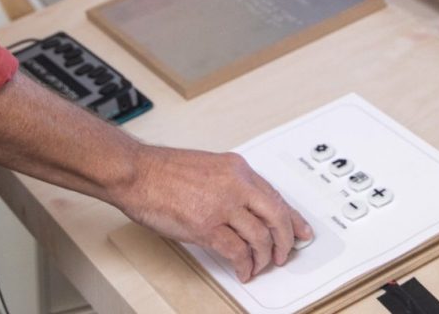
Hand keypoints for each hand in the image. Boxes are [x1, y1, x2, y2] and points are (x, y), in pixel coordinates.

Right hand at [113, 144, 312, 282]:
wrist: (137, 172)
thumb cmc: (163, 171)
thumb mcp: (208, 168)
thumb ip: (231, 184)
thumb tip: (249, 209)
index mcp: (236, 168)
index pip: (275, 195)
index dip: (293, 217)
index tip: (301, 230)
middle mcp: (235, 184)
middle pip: (276, 216)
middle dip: (285, 240)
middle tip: (285, 254)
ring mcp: (221, 205)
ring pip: (260, 237)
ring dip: (263, 258)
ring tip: (259, 266)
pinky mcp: (206, 226)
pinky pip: (237, 251)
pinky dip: (244, 265)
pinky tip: (242, 270)